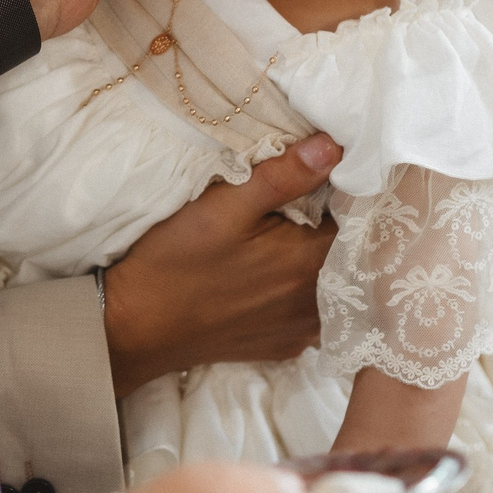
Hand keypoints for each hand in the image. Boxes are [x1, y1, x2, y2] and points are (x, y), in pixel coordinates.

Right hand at [106, 134, 339, 395]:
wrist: (135, 328)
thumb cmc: (175, 262)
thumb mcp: (223, 206)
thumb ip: (282, 176)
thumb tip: (334, 146)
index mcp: (308, 262)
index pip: (356, 221)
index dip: (350, 194)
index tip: (336, 173)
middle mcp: (316, 302)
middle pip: (348, 254)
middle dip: (339, 226)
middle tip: (315, 199)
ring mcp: (301, 331)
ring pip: (334, 285)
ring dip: (324, 261)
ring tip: (296, 237)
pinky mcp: (283, 346)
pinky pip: (314, 313)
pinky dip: (309, 292)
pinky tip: (280, 276)